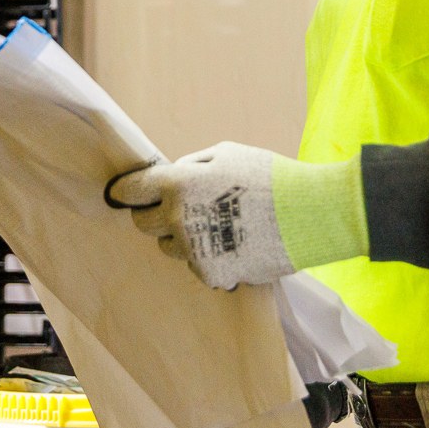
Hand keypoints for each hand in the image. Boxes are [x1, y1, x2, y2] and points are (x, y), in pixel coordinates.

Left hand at [107, 142, 294, 288]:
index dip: (124, 191)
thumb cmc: (268, 176)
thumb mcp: (226, 153)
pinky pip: (195, 266)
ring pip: (169, 248)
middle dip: (155, 214)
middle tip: (178, 208)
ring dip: (181, 237)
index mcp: (178, 184)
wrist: (308, 214)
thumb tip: (168, 175)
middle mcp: (178, 219)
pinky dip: (207, 257)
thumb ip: (190, 165)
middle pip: (143, 224)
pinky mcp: (210, 274)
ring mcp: (193, 250)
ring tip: (216, 224)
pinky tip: (232, 243)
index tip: (120, 194)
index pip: (132, 190)